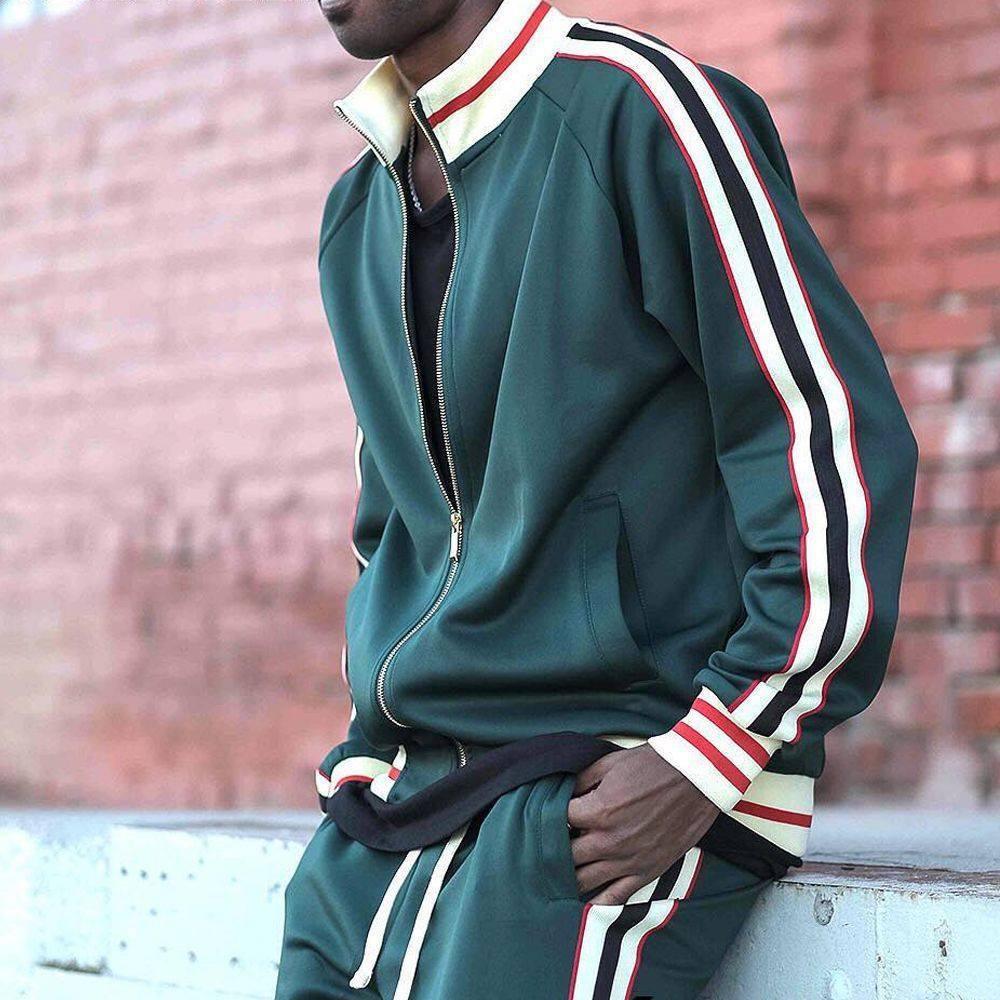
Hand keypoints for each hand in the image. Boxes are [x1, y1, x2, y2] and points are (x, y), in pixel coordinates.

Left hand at [566, 744, 718, 903]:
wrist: (695, 779)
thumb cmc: (652, 766)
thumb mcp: (610, 762)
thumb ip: (582, 780)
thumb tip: (563, 791)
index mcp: (598, 810)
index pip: (559, 820)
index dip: (550, 816)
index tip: (550, 814)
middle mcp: (609, 840)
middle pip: (566, 855)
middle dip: (554, 850)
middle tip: (549, 846)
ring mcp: (627, 860)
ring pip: (583, 880)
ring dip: (569, 876)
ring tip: (559, 872)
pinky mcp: (646, 872)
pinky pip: (614, 897)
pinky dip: (596, 902)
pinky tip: (583, 901)